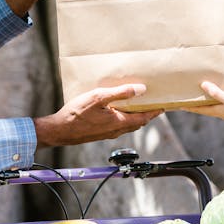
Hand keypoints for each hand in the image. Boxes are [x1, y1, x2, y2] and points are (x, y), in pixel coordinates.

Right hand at [33, 84, 162, 147]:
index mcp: (119, 122)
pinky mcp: (100, 134)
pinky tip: (117, 111)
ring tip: (138, 106)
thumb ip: (120, 93)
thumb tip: (141, 90)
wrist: (59, 131)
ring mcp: (108, 134)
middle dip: (147, 114)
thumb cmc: (76, 114)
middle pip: (138, 123)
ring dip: (135, 117)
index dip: (155, 112)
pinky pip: (118, 126)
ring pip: (128, 125)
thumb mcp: (99, 97)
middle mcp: (116, 130)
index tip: (164, 107)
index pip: (144, 118)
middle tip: (153, 105)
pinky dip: (124, 119)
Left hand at [183, 81, 223, 141]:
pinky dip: (214, 99)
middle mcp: (221, 112)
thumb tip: (203, 85)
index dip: (187, 107)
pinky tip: (217, 94)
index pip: (198, 109)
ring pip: (211, 106)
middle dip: (193, 104)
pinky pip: (220, 103)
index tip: (177, 105)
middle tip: (184, 99)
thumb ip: (218, 93)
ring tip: (198, 95)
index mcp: (218, 111)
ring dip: (203, 101)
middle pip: (203, 108)